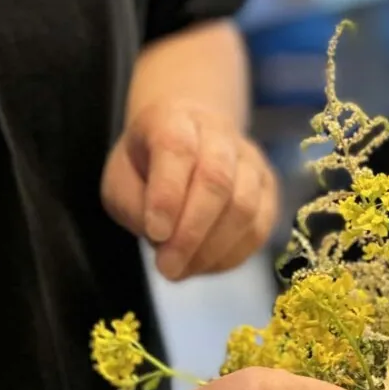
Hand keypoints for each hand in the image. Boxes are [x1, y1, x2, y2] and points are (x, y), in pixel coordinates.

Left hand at [100, 100, 279, 280]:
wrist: (188, 141)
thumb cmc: (147, 165)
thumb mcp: (120, 179)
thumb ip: (132, 205)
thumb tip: (162, 238)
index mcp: (174, 120)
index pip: (177, 150)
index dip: (168, 195)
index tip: (155, 234)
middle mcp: (219, 134)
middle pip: (217, 180)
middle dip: (191, 233)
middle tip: (168, 268)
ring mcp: (251, 161)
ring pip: (244, 208)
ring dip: (212, 249)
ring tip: (183, 269)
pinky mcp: (269, 189)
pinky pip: (260, 228)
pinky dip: (232, 255)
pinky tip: (206, 264)